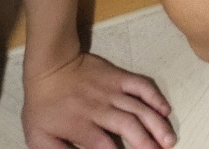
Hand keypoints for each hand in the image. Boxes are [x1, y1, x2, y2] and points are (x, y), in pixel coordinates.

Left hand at [21, 51, 175, 148]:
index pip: (105, 146)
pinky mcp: (120, 77)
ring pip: (140, 108)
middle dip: (147, 142)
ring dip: (157, 125)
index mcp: (81, 125)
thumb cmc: (43, 106)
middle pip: (129, 127)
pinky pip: (141, 85)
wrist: (50, 66)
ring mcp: (112, 91)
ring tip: (169, 139)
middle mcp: (100, 109)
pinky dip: (155, 97)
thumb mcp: (39, 137)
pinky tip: (165, 110)